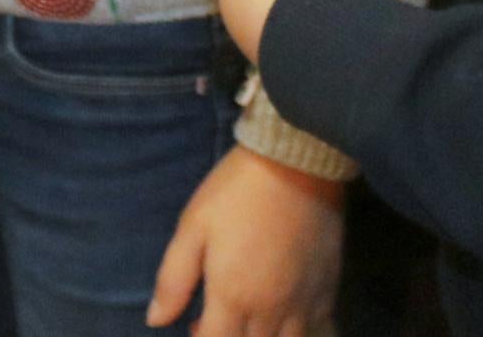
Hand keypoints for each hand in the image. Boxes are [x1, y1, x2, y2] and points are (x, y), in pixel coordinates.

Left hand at [148, 146, 347, 334]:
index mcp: (232, 296)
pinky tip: (290, 321)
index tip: (195, 324)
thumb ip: (173, 280)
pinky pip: (321, 333)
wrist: (295, 164)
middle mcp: (270, 311)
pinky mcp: (327, 293)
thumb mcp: (193, 227)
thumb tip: (155, 320)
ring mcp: (303, 306)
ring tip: (252, 321)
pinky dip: (303, 335)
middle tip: (219, 318)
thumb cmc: (235, 192)